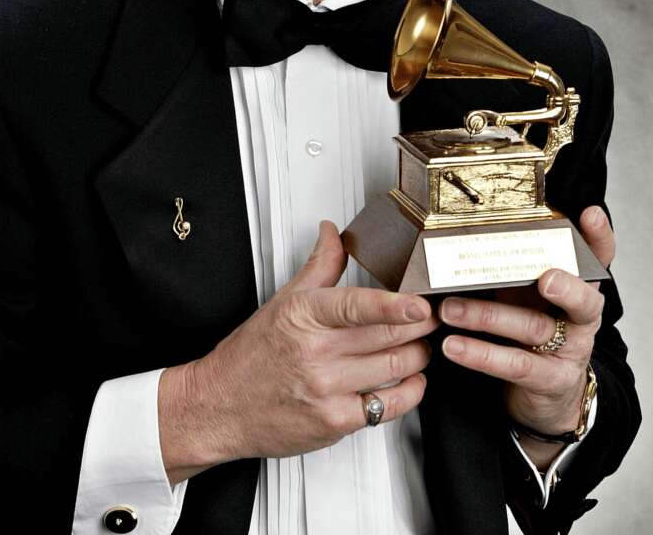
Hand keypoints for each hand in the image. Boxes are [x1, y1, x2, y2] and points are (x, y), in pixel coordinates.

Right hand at [159, 221, 436, 481]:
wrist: (220, 405)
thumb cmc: (253, 354)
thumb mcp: (284, 300)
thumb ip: (320, 265)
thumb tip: (333, 231)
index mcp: (305, 315)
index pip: (355, 306)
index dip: (393, 305)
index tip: (418, 303)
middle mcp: (316, 353)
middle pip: (386, 336)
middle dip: (420, 326)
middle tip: (432, 316)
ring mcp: (326, 390)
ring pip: (394, 368)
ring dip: (418, 355)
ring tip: (419, 344)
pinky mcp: (335, 422)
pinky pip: (388, 407)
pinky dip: (410, 392)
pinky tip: (412, 380)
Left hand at [438, 207, 613, 453]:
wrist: (549, 392)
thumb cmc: (533, 327)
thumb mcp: (529, 292)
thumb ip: (515, 265)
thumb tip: (466, 234)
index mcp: (578, 285)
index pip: (598, 257)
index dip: (600, 236)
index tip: (590, 214)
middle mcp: (582, 316)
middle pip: (583, 300)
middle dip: (565, 287)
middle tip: (544, 278)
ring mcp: (570, 350)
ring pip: (533, 328)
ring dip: (486, 317)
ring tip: (449, 309)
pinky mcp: (550, 380)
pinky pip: (515, 364)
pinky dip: (481, 355)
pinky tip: (453, 346)